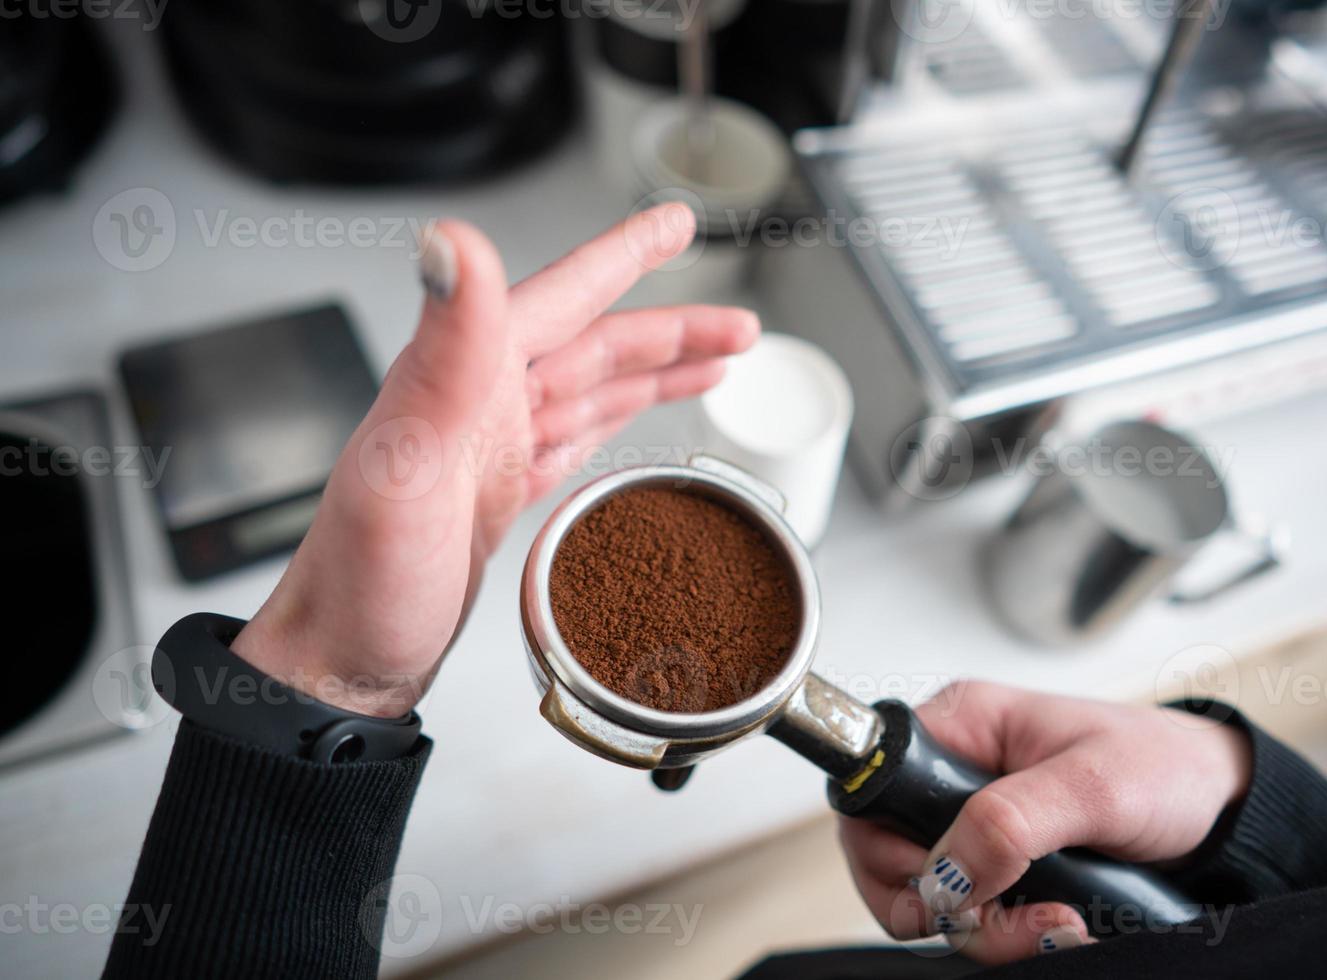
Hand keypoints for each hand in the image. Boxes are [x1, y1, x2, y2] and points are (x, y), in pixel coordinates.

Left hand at [231, 203, 756, 715]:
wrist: (336, 664)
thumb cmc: (361, 583)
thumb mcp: (405, 462)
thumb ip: (442, 350)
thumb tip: (450, 242)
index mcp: (464, 380)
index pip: (562, 298)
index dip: (624, 258)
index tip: (675, 225)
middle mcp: (477, 403)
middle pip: (594, 344)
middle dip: (671, 326)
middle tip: (738, 321)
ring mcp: (489, 450)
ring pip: (593, 389)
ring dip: (657, 370)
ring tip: (719, 361)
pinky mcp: (497, 495)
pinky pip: (575, 438)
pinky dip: (618, 419)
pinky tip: (640, 413)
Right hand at [838, 681, 1250, 962]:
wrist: (1224, 815)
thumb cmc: (1168, 769)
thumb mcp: (1095, 785)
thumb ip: (1013, 821)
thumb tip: (947, 871)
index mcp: (963, 727)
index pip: (873, 789)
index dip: (885, 849)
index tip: (939, 889)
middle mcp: (957, 774)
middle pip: (887, 857)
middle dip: (944, 906)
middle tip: (1009, 918)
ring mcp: (976, 825)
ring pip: (931, 899)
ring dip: (990, 930)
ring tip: (1061, 923)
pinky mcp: (1002, 867)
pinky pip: (973, 917)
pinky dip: (1012, 937)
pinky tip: (1061, 928)